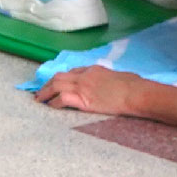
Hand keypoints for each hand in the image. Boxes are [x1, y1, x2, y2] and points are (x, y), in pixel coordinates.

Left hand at [34, 65, 149, 114]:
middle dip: (48, 84)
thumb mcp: (121, 76)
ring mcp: (83, 87)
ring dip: (45, 93)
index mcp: (94, 69)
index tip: (58, 84)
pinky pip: (62, 99)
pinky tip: (50, 107)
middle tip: (41, 91)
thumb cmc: (135, 86)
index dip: (64, 79)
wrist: (136, 94)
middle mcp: (85, 76)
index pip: (73, 72)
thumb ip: (111, 78)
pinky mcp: (83, 100)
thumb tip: (113, 83)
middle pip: (60, 77)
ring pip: (56, 85)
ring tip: (39, 100)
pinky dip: (54, 103)